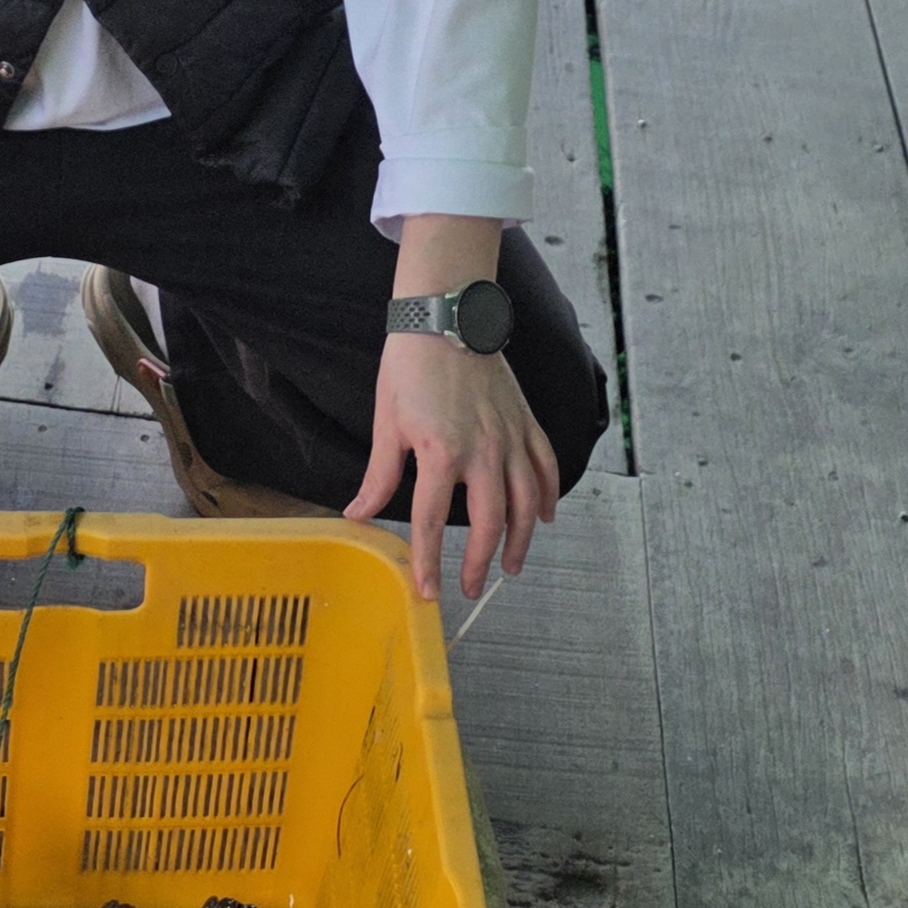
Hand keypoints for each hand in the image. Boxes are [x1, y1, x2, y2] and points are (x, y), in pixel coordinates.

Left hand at [347, 336, 558, 602]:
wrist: (446, 316)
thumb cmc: (411, 365)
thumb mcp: (387, 422)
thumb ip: (380, 475)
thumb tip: (359, 513)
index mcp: (440, 453)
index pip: (430, 522)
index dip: (429, 562)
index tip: (428, 591)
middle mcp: (482, 451)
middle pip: (488, 523)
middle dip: (479, 562)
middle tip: (470, 587)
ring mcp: (509, 438)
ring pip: (525, 503)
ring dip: (520, 541)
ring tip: (512, 567)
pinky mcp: (525, 423)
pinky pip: (545, 467)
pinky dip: (548, 496)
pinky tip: (544, 518)